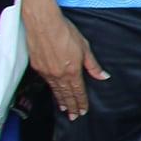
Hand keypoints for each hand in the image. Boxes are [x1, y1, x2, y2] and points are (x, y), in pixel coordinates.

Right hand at [21, 0, 108, 119]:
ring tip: (65, 109)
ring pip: (55, 90)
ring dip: (61, 101)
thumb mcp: (84, 47)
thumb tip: (103, 76)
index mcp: (72, 70)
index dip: (81, 102)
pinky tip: (54, 93)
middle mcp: (58, 74)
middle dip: (71, 106)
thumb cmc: (65, 32)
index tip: (83, 111)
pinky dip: (52, 90)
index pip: (78, 91)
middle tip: (74, 117)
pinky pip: (46, 83)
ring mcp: (46, 72)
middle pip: (66, 94)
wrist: (43, 23)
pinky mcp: (37, 67)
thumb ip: (92, 65)